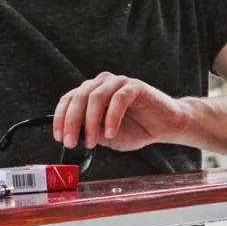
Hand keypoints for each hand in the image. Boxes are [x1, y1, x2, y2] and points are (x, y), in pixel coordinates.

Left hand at [53, 72, 188, 151]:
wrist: (167, 126)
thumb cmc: (136, 129)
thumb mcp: (106, 135)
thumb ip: (90, 131)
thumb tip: (73, 134)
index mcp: (90, 91)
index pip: (68, 100)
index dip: (60, 118)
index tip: (59, 137)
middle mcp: (101, 83)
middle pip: (78, 98)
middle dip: (71, 122)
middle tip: (71, 142)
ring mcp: (118, 82)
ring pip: (95, 98)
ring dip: (90, 122)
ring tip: (92, 142)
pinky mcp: (135, 86)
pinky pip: (118, 99)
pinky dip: (111, 118)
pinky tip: (110, 133)